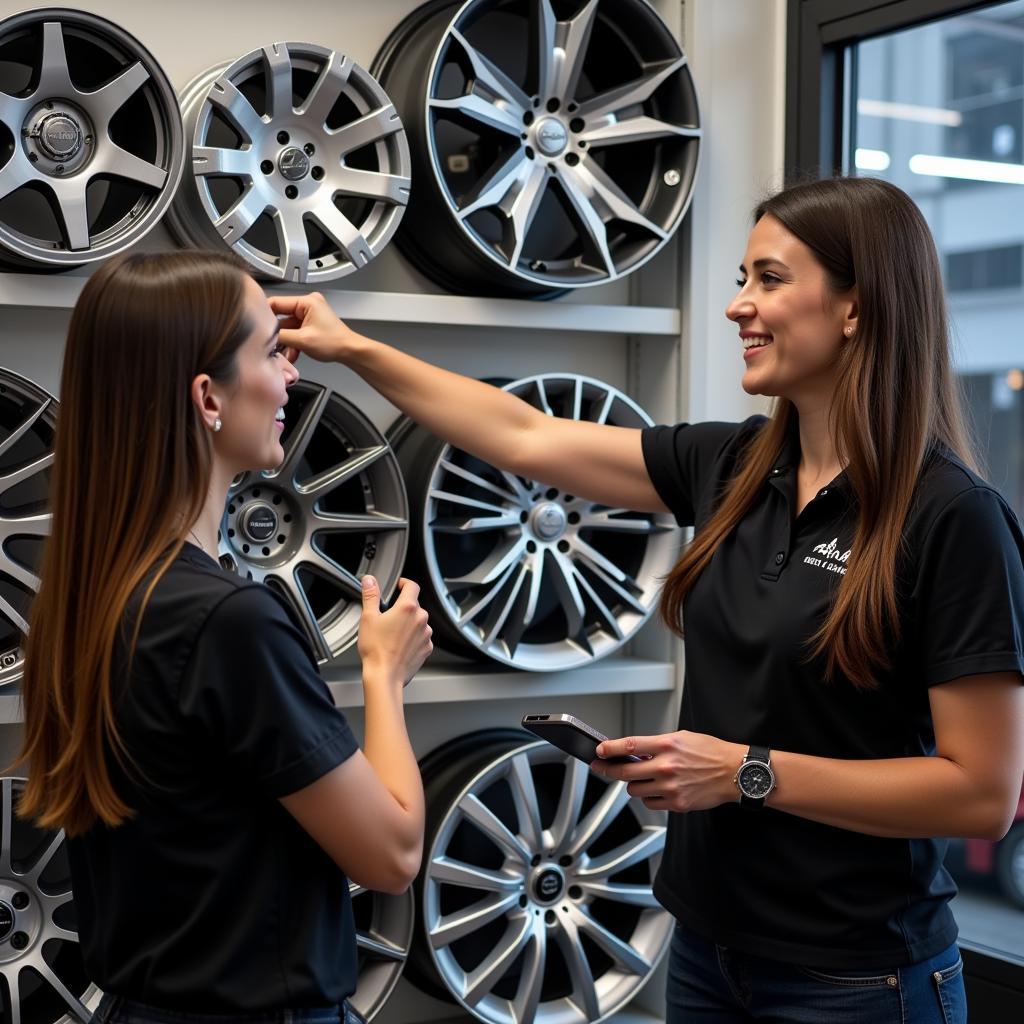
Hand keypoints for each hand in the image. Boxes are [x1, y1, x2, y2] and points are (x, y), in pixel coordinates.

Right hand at [268, 292, 364, 363]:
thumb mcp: (303, 340)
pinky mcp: (309, 324)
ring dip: (285, 341)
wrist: (350, 352)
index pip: (276, 302)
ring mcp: (309, 314)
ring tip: (285, 353)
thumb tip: (264, 334)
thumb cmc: (335, 343)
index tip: (256, 326)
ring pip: (286, 327)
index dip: (264, 315)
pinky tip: (292, 353)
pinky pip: (294, 331)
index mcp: (307, 301)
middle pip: (280, 316)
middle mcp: (307, 304)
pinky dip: (292, 343)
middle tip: (271, 344)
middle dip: (277, 333)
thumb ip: (281, 336)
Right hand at [357, 576, 432, 687]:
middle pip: (414, 605)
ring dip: (408, 623)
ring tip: (392, 634)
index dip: (404, 583)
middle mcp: (421, 619)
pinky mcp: (427, 648)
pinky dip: (413, 637)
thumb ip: (370, 595)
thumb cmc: (376, 650)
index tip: (398, 586)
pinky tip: (399, 644)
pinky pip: (421, 637)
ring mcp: (426, 634)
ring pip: (418, 621)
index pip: (412, 586)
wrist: (385, 676)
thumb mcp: (368, 618)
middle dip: (402, 607)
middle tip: (387, 616)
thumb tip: (370, 581)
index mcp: (407, 608)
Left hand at [590, 731, 745, 811]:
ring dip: (633, 784)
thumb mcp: (682, 738)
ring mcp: (670, 787)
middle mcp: (666, 766)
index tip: (599, 751)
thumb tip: (636, 752)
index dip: (609, 748)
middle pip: (625, 772)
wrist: (734, 773)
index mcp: (667, 745)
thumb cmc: (711, 753)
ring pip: (634, 790)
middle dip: (609, 770)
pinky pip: (650, 803)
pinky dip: (649, 797)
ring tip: (642, 778)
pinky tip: (656, 790)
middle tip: (602, 767)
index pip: (629, 745)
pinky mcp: (677, 803)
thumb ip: (657, 745)